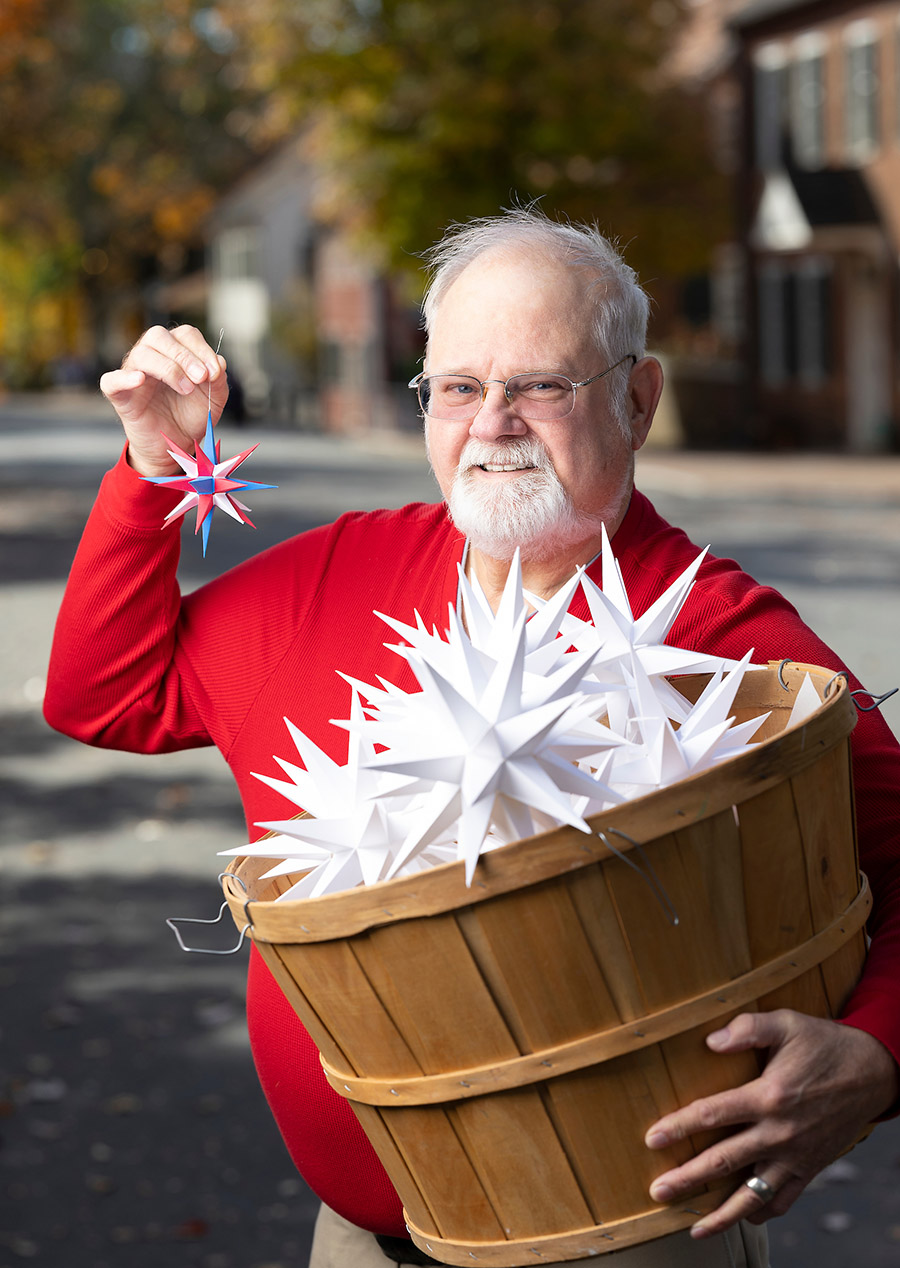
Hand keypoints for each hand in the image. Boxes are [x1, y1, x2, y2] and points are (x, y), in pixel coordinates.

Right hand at [100, 325, 228, 476]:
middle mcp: (151, 356)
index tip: (214, 373)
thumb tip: (219, 362)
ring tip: (186, 389)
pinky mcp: (120, 395)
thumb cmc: (190, 415)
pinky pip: (110, 381)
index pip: (185, 334)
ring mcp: (133, 373)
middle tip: (201, 378)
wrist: (175, 445)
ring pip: (141, 354)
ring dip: (167, 368)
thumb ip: (219, 380)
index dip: (201, 349)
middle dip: (184, 356)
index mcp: (174, 351)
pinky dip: (124, 378)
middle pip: (159, 336)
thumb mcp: (214, 399)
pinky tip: (140, 380)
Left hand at [644, 1010, 898, 1238]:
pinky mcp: (810, 1167)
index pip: (712, 1115)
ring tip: (695, 1230)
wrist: (872, 1073)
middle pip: (724, 1161)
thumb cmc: (824, 1043)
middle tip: (658, 1192)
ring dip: (722, 1214)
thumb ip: (748, 1028)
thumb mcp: (787, 1024)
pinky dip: (762, 1212)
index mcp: (768, 1096)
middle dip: (687, 1179)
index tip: (652, 1139)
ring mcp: (795, 1155)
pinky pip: (783, 1199)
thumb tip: (710, 1041)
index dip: (679, 1127)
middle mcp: (779, 1132)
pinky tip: (744, 1220)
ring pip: (752, 1194)